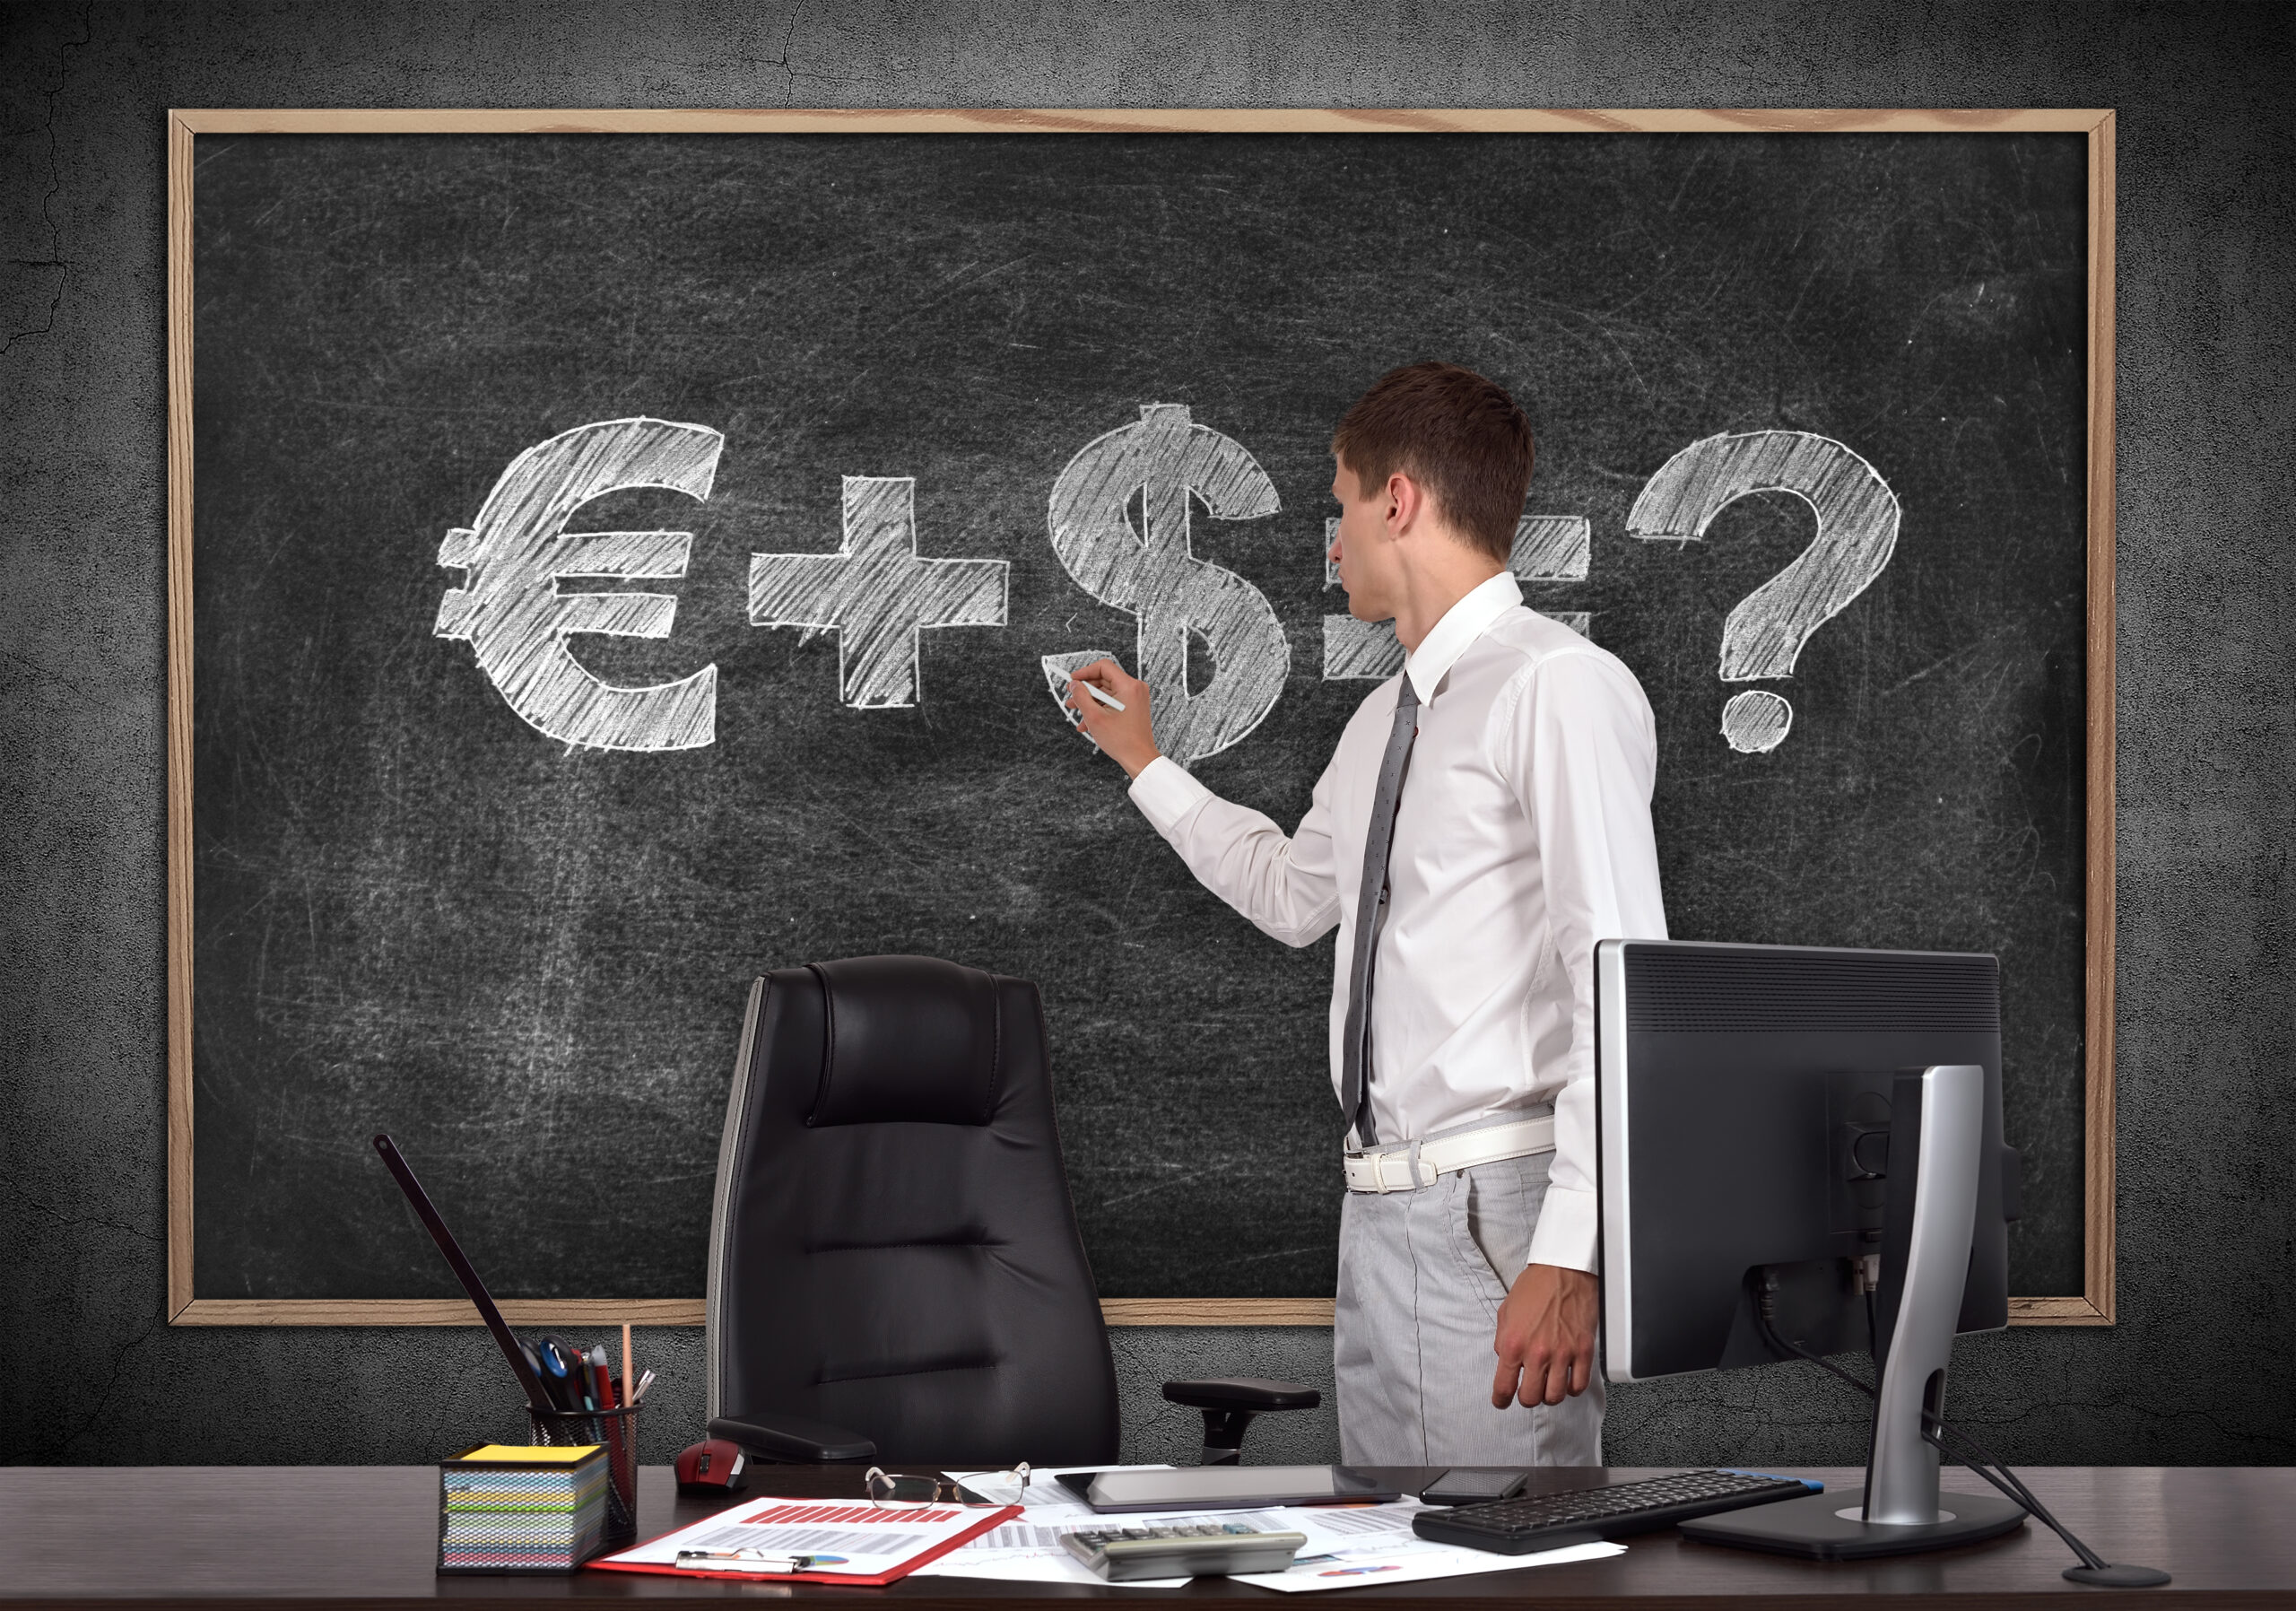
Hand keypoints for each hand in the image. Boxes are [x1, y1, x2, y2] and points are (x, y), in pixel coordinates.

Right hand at [1063, 658, 1160, 777]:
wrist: (1139, 758)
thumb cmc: (1122, 740)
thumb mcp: (1094, 717)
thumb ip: (1081, 697)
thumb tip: (1074, 684)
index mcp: (1128, 686)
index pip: (1103, 667)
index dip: (1085, 672)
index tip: (1072, 680)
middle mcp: (1135, 688)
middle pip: (1104, 680)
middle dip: (1085, 690)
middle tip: (1071, 698)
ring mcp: (1135, 698)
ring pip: (1106, 693)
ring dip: (1090, 702)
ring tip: (1075, 712)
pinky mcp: (1133, 707)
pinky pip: (1113, 702)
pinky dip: (1100, 709)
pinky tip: (1087, 723)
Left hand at [1491, 1263, 1597, 1407]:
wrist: (1563, 1270)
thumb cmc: (1535, 1287)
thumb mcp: (1505, 1313)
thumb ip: (1503, 1341)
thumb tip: (1505, 1361)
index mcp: (1513, 1343)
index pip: (1503, 1387)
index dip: (1501, 1400)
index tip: (1502, 1402)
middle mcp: (1537, 1353)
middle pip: (1530, 1398)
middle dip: (1526, 1398)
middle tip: (1527, 1391)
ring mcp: (1562, 1354)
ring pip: (1555, 1396)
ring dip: (1549, 1395)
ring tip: (1548, 1385)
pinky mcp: (1583, 1351)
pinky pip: (1579, 1385)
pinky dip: (1572, 1388)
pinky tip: (1567, 1380)